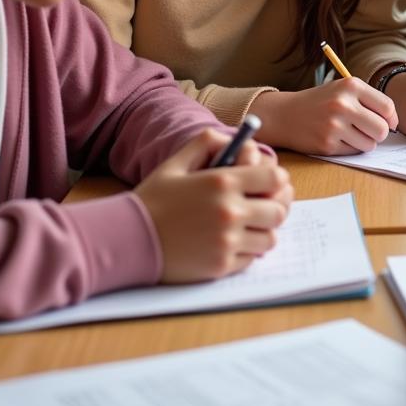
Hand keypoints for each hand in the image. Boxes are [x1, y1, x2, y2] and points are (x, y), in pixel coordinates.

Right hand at [135, 128, 292, 283]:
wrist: (126, 239)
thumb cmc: (153, 199)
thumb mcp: (177, 161)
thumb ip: (208, 142)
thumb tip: (237, 139)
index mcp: (223, 182)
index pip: (276, 178)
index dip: (275, 180)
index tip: (266, 183)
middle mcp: (230, 212)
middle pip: (278, 210)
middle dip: (272, 206)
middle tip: (259, 206)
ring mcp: (227, 242)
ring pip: (270, 238)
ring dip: (262, 231)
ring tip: (246, 226)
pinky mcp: (221, 266)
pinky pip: (251, 259)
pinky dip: (246, 251)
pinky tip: (229, 243)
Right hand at [251, 79, 396, 154]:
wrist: (284, 114)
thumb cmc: (320, 102)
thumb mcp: (342, 89)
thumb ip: (368, 101)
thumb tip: (393, 123)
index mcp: (351, 85)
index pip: (387, 107)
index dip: (391, 119)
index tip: (388, 123)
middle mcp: (343, 104)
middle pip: (382, 129)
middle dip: (379, 134)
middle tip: (369, 131)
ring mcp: (334, 125)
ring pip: (370, 144)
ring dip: (364, 142)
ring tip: (350, 133)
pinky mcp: (327, 144)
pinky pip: (353, 152)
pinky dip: (350, 148)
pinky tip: (337, 139)